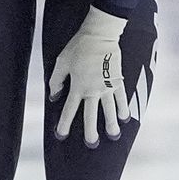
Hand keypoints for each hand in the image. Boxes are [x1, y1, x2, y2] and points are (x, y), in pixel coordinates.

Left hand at [48, 7, 130, 147]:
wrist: (100, 34)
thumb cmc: (79, 47)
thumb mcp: (62, 62)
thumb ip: (56, 80)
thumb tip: (53, 95)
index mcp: (78, 86)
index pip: (69, 110)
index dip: (64, 124)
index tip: (61, 135)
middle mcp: (92, 90)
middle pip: (91, 115)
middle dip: (90, 131)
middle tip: (91, 144)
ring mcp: (106, 87)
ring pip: (109, 110)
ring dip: (110, 124)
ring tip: (113, 136)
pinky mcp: (117, 80)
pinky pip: (122, 98)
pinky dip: (123, 108)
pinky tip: (125, 118)